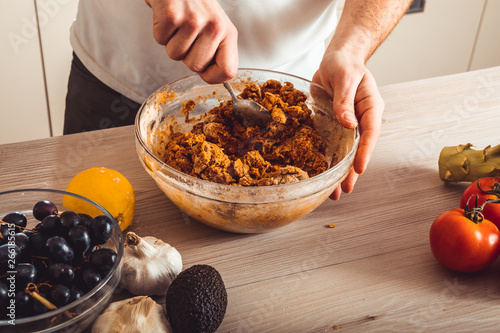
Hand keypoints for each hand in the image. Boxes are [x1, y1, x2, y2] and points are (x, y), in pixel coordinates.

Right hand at [144, 0, 237, 82]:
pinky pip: (160, 40)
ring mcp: (194, 20)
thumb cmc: (194, 3)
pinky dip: (159, 30)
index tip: (204, 72)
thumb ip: (215, 50)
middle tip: (186, 35)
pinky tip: (167, 17)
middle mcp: (214, 27)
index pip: (228, 71)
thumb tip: (210, 75)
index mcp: (228, 32)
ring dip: (171, 42)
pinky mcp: (172, 14)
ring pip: (175, 55)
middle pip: (195, 67)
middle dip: (185, 56)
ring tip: (177, 23)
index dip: (212, 77)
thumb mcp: (215, 25)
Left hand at [313, 49, 383, 199]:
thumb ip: (345, 100)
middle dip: (352, 172)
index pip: (370, 134)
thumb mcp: (344, 77)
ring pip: (345, 152)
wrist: (337, 59)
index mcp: (370, 108)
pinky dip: (327, 160)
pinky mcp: (333, 126)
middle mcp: (361, 120)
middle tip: (345, 190)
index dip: (365, 152)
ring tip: (333, 193)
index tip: (359, 169)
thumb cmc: (344, 64)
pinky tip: (320, 174)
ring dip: (339, 172)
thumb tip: (348, 124)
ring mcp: (347, 125)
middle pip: (359, 150)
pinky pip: (331, 146)